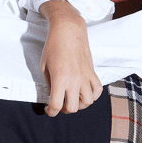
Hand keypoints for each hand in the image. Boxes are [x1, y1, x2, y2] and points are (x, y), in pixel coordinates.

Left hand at [39, 0, 100, 116]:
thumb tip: (53, 96)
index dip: (50, 112)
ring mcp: (85, 77)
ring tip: (72, 98)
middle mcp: (75, 80)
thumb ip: (49, 83)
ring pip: (88, 102)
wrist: (68, 30)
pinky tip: (84, 92)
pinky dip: (92, 95)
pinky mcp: (92, 72)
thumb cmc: (53, 46)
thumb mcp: (44, 66)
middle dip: (64, 109)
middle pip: (73, 108)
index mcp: (60, 79)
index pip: (56, 105)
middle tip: (59, 103)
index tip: (47, 110)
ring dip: (79, 104)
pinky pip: (97, 90)